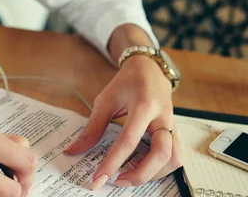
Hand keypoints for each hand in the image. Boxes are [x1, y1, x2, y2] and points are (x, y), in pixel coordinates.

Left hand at [64, 55, 182, 189]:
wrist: (148, 68)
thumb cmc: (126, 83)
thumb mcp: (106, 99)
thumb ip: (92, 127)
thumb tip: (74, 151)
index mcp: (143, 104)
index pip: (129, 139)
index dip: (113, 162)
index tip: (98, 179)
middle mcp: (162, 116)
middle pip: (161, 153)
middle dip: (140, 174)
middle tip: (118, 181)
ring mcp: (172, 124)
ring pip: (174, 158)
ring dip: (154, 174)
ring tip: (131, 173)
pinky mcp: (176, 131)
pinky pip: (176, 156)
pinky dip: (161, 168)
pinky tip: (143, 166)